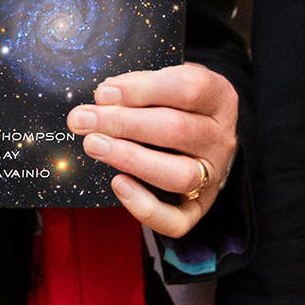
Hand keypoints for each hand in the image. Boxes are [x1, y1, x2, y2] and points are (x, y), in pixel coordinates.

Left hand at [68, 62, 237, 238]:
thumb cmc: (174, 105)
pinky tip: (118, 184)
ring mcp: (213, 176)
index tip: (102, 93)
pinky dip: (145, 207)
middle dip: (122, 124)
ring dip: (130, 159)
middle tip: (83, 120)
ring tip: (93, 145)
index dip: (142, 90)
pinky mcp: (199, 208)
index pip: (189, 88)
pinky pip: (177, 220)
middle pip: (177, 130)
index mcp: (218, 98)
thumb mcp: (166, 84)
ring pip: (179, 175)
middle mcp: (221, 138)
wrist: (199, 138)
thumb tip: (105, 97)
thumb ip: (140, 86)